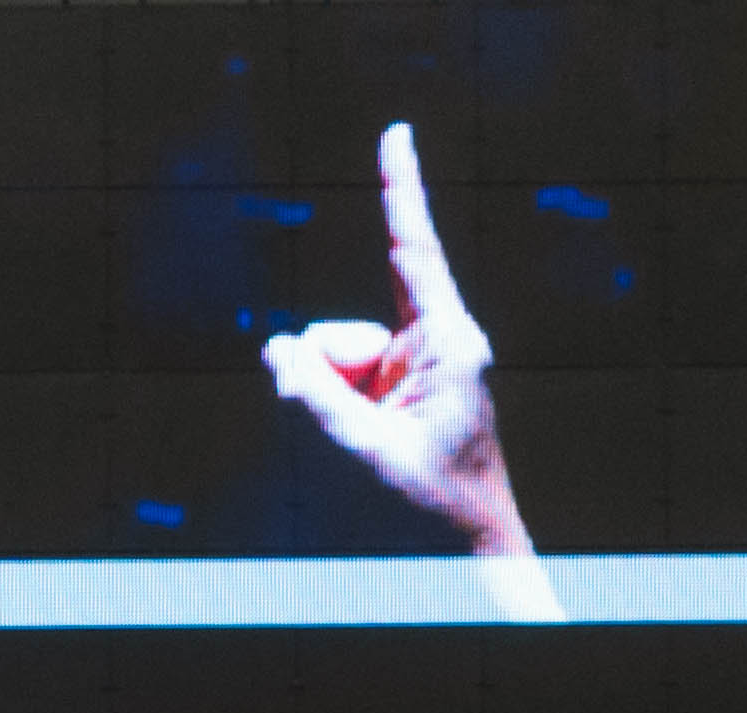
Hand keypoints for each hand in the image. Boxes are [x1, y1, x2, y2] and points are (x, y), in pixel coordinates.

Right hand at [261, 124, 539, 576]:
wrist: (470, 546)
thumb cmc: (434, 503)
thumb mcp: (367, 451)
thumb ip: (314, 397)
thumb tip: (277, 350)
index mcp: (449, 343)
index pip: (414, 251)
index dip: (399, 189)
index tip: (395, 132)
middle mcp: (436, 343)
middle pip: (341, 335)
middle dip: (324, 381)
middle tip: (356, 440)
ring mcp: (415, 365)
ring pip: (332, 362)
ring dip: (330, 407)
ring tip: (367, 451)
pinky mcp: (400, 387)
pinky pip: (340, 383)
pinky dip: (335, 414)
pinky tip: (366, 446)